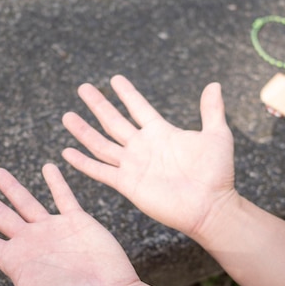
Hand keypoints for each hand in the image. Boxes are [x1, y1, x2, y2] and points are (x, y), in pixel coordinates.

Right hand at [62, 75, 236, 238]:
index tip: (114, 79)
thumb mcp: (217, 136)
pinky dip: (83, 163)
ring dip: (84, 131)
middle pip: (114, 121)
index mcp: (161, 132)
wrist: (210, 206)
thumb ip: (212, 111)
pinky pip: (100, 171)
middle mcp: (143, 147)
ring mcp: (133, 165)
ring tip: (67, 115)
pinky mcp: (127, 184)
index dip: (127, 94)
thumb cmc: (217, 173)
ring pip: (101, 144)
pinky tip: (67, 153)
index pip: (139, 107)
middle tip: (83, 87)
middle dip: (98, 104)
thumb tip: (214, 84)